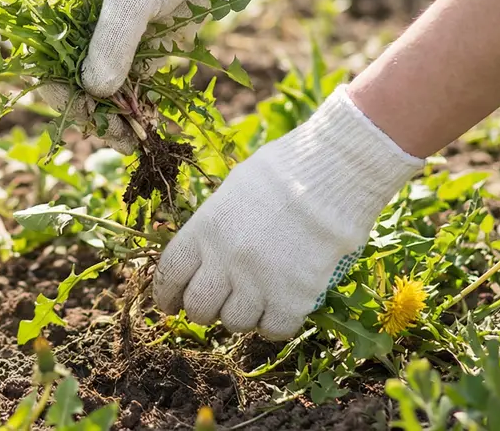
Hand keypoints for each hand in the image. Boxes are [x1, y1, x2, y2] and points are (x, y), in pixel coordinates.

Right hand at [37, 0, 267, 150]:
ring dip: (112, 120)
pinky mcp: (141, 57)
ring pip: (101, 95)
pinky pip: (130, 93)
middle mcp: (81, 32)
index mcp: (62, 9)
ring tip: (132, 138)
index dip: (55, 87)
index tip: (80, 109)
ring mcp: (112, 46)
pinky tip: (143, 129)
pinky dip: (134, 113)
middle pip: (70, 83)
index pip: (43, 57)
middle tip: (112, 131)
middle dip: (87, 111)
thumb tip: (96, 91)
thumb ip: (112, 40)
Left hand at [151, 84, 424, 339]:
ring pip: (235, 323)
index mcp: (204, 230)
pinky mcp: (292, 297)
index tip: (170, 305)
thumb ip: (215, 226)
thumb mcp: (234, 190)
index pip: (170, 274)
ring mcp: (257, 281)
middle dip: (204, 311)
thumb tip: (206, 253)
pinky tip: (284, 308)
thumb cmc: (285, 170)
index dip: (167, 295)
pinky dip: (276, 324)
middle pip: (198, 308)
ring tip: (257, 300)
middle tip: (219, 304)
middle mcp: (223, 260)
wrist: (332, 172)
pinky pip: (274, 329)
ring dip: (243, 316)